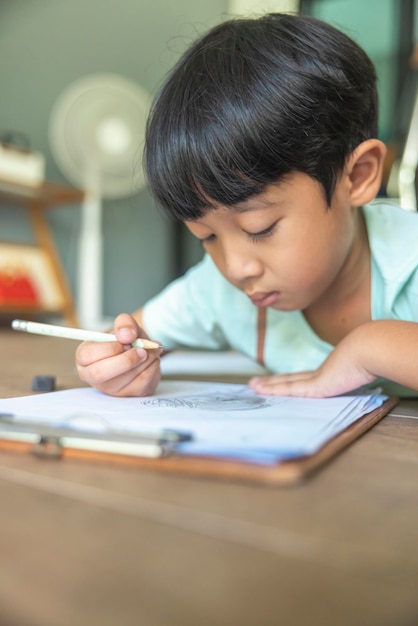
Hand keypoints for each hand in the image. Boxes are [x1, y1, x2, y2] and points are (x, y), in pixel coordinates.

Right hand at [76, 313, 161, 396]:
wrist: (141, 352)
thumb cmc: (127, 340)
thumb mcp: (125, 326)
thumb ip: (124, 323)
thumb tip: (126, 335)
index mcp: (85, 357)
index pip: (88, 355)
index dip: (111, 347)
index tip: (126, 341)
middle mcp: (93, 376)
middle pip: (100, 373)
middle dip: (126, 360)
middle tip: (142, 350)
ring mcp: (110, 389)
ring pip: (127, 378)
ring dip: (145, 360)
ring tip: (149, 350)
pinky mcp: (129, 395)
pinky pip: (143, 382)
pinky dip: (152, 367)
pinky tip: (151, 360)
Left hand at [249, 329, 377, 397]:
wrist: (367, 350)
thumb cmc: (369, 359)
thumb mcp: (360, 369)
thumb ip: (356, 374)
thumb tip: (362, 374)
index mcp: (329, 372)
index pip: (304, 379)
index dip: (289, 380)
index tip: (279, 381)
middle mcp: (317, 374)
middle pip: (289, 379)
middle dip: (273, 382)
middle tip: (256, 383)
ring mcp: (314, 379)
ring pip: (284, 383)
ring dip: (267, 385)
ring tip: (252, 386)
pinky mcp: (313, 386)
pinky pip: (288, 389)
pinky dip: (272, 390)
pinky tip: (259, 389)